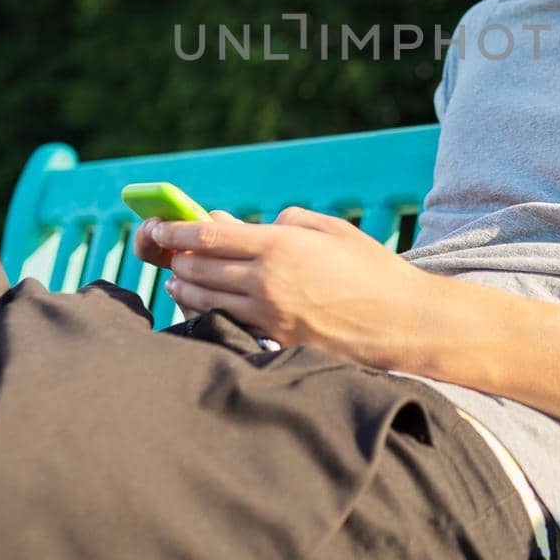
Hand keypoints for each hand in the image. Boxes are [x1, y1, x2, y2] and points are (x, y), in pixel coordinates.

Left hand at [144, 206, 430, 368]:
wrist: (399, 321)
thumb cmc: (370, 268)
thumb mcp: (331, 229)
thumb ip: (289, 220)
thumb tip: (255, 226)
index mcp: (279, 246)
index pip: (209, 236)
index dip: (177, 230)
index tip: (159, 226)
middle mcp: (266, 281)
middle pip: (200, 268)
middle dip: (177, 258)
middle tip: (165, 251)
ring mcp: (269, 315)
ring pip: (207, 300)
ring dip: (186, 287)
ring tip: (176, 280)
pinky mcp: (276, 339)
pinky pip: (230, 322)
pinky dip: (211, 311)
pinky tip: (206, 305)